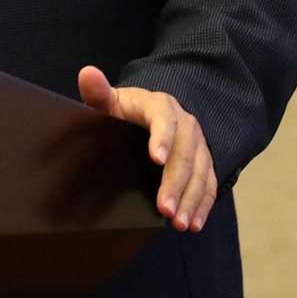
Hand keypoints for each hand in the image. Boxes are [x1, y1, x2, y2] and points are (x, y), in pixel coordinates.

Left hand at [77, 66, 217, 231]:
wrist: (152, 113)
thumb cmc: (126, 111)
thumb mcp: (111, 101)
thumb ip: (98, 92)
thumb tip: (87, 73)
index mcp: (159, 105)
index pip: (163, 118)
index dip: (162, 137)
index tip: (156, 159)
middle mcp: (184, 122)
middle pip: (185, 152)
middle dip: (175, 182)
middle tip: (163, 208)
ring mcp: (197, 143)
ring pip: (200, 170)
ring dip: (190, 198)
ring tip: (178, 223)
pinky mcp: (204, 160)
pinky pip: (209, 182)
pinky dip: (203, 203)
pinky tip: (194, 224)